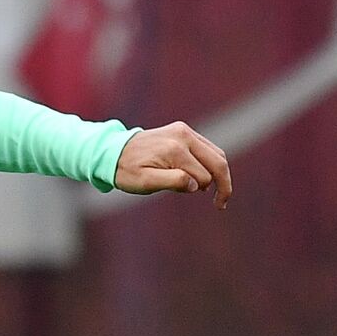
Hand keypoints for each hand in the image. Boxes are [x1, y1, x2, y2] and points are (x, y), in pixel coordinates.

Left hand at [114, 122, 232, 209]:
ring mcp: (184, 130)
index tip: (212, 205)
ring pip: (216, 154)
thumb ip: (172, 182)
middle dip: (224, 184)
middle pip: (218, 161)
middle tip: (221, 204)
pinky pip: (207, 148)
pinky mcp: (182, 130)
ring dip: (218, 173)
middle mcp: (183, 135)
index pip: (204, 176)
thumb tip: (197, 184)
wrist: (112, 152)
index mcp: (175, 149)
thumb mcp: (145, 182)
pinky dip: (210, 163)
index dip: (206, 192)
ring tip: (210, 192)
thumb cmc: (127, 171)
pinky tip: (203, 177)